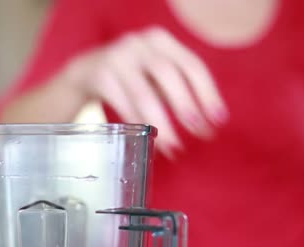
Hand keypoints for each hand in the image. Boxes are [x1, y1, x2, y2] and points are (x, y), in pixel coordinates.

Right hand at [63, 26, 226, 157]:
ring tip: (174, 147)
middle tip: (199, 132)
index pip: (191, 65)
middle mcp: (139, 44)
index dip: (208, 93)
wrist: (85, 72)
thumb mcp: (156, 77)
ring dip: (162, 123)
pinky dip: (138, 125)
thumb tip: (209, 122)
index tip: (218, 119)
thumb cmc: (131, 78)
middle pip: (168, 74)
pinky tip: (148, 140)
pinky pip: (123, 104)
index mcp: (161, 41)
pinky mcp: (100, 75)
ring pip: (144, 94)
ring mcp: (117, 58)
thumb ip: (179, 91)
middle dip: (186, 106)